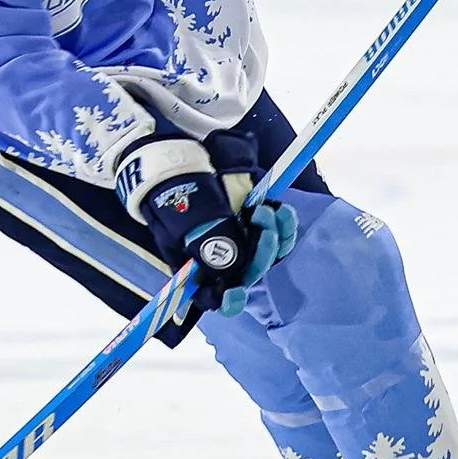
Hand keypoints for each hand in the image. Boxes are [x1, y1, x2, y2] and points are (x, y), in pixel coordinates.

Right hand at [114, 133, 298, 315]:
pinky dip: (283, 222)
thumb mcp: (184, 216)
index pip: (212, 296)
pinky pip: (278, 231)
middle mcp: (220, 258)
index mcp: (195, 265)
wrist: (183, 157)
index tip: (235, 292)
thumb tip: (232, 267)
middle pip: (247, 273)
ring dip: (274, 235)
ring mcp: (240, 240)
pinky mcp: (256, 221)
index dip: (226, 301)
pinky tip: (279, 208)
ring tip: (264, 209)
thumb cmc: (174, 190)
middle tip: (262, 224)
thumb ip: (206, 243)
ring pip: (267, 253)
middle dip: (260, 254)